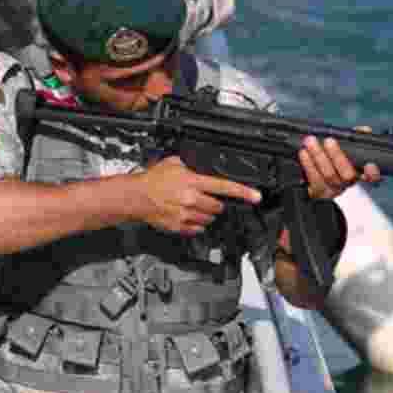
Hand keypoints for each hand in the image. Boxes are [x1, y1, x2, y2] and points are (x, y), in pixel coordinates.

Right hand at [136, 155, 262, 234]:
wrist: (136, 196)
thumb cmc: (152, 179)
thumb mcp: (173, 163)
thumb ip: (190, 165)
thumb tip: (201, 166)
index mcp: (192, 181)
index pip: (224, 187)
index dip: (243, 192)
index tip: (256, 197)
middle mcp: (191, 199)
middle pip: (218, 206)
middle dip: (216, 203)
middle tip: (205, 199)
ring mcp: (185, 215)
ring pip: (209, 219)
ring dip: (206, 214)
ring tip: (193, 207)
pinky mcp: (179, 227)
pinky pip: (197, 229)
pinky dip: (196, 223)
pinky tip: (186, 215)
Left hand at [297, 134, 381, 200]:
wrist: (311, 180)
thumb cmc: (332, 160)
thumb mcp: (344, 149)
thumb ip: (354, 139)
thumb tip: (364, 130)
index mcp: (358, 174)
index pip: (372, 178)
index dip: (372, 173)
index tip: (369, 164)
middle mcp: (347, 184)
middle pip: (347, 175)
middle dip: (338, 156)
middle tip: (329, 141)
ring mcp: (333, 190)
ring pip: (329, 176)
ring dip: (319, 157)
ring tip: (311, 142)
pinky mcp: (318, 192)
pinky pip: (313, 180)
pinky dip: (308, 164)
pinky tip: (303, 153)